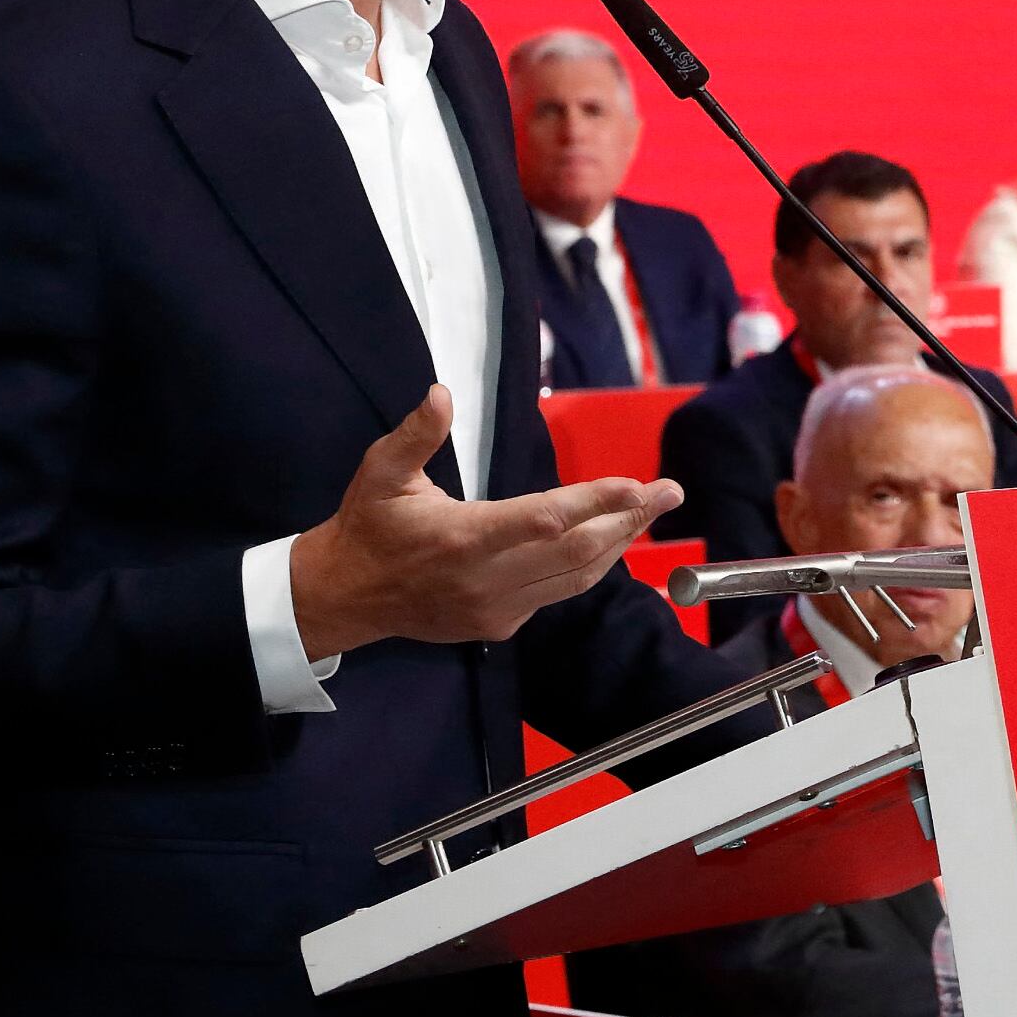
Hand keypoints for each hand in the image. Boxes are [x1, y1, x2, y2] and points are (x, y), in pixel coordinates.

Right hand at [290, 388, 682, 658]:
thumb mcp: (379, 471)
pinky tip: (610, 538)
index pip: (546, 519)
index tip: (636, 484)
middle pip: (578, 551)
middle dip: (630, 519)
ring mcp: (498, 608)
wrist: (346, 597)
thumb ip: (415, 434)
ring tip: (653, 509)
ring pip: (577, 577)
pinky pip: (558, 593)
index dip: (596, 502)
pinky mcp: (501, 623)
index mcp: (464, 538)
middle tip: (671, 491)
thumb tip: (441, 393)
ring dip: (620, 543)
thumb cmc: (369, 525)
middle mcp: (488, 579)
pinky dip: (590, 564)